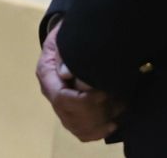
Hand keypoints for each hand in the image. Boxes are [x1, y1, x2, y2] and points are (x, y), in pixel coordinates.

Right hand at [36, 20, 123, 141]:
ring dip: (100, 123)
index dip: (85, 100)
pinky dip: (97, 132)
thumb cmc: (70, 34)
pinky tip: (113, 123)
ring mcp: (59, 103)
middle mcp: (50, 92)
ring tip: (120, 108)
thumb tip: (66, 73)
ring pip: (76, 127)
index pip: (61, 98)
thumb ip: (67, 51)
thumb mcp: (67, 34)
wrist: (69, 37)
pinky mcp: (71, 111)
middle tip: (120, 101)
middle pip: (70, 116)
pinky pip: (81, 131)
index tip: (105, 92)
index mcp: (46, 73)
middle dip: (96, 113)